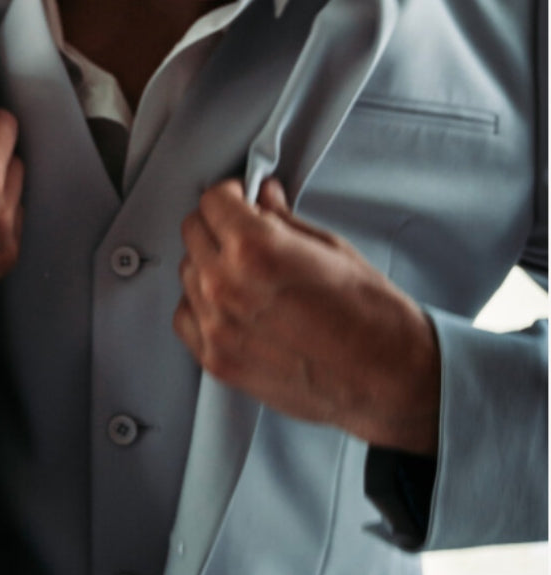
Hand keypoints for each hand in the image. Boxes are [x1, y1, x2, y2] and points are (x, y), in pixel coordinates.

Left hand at [174, 178, 440, 454]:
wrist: (389, 379)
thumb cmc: (371, 315)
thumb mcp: (331, 248)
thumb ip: (283, 219)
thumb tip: (263, 197)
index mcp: (255, 249)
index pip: (211, 201)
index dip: (229, 195)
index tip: (239, 199)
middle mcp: (227, 285)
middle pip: (193, 232)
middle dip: (217, 225)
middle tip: (242, 231)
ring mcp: (217, 326)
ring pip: (187, 273)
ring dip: (208, 265)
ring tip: (245, 274)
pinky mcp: (216, 360)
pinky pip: (185, 317)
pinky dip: (201, 306)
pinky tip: (233, 305)